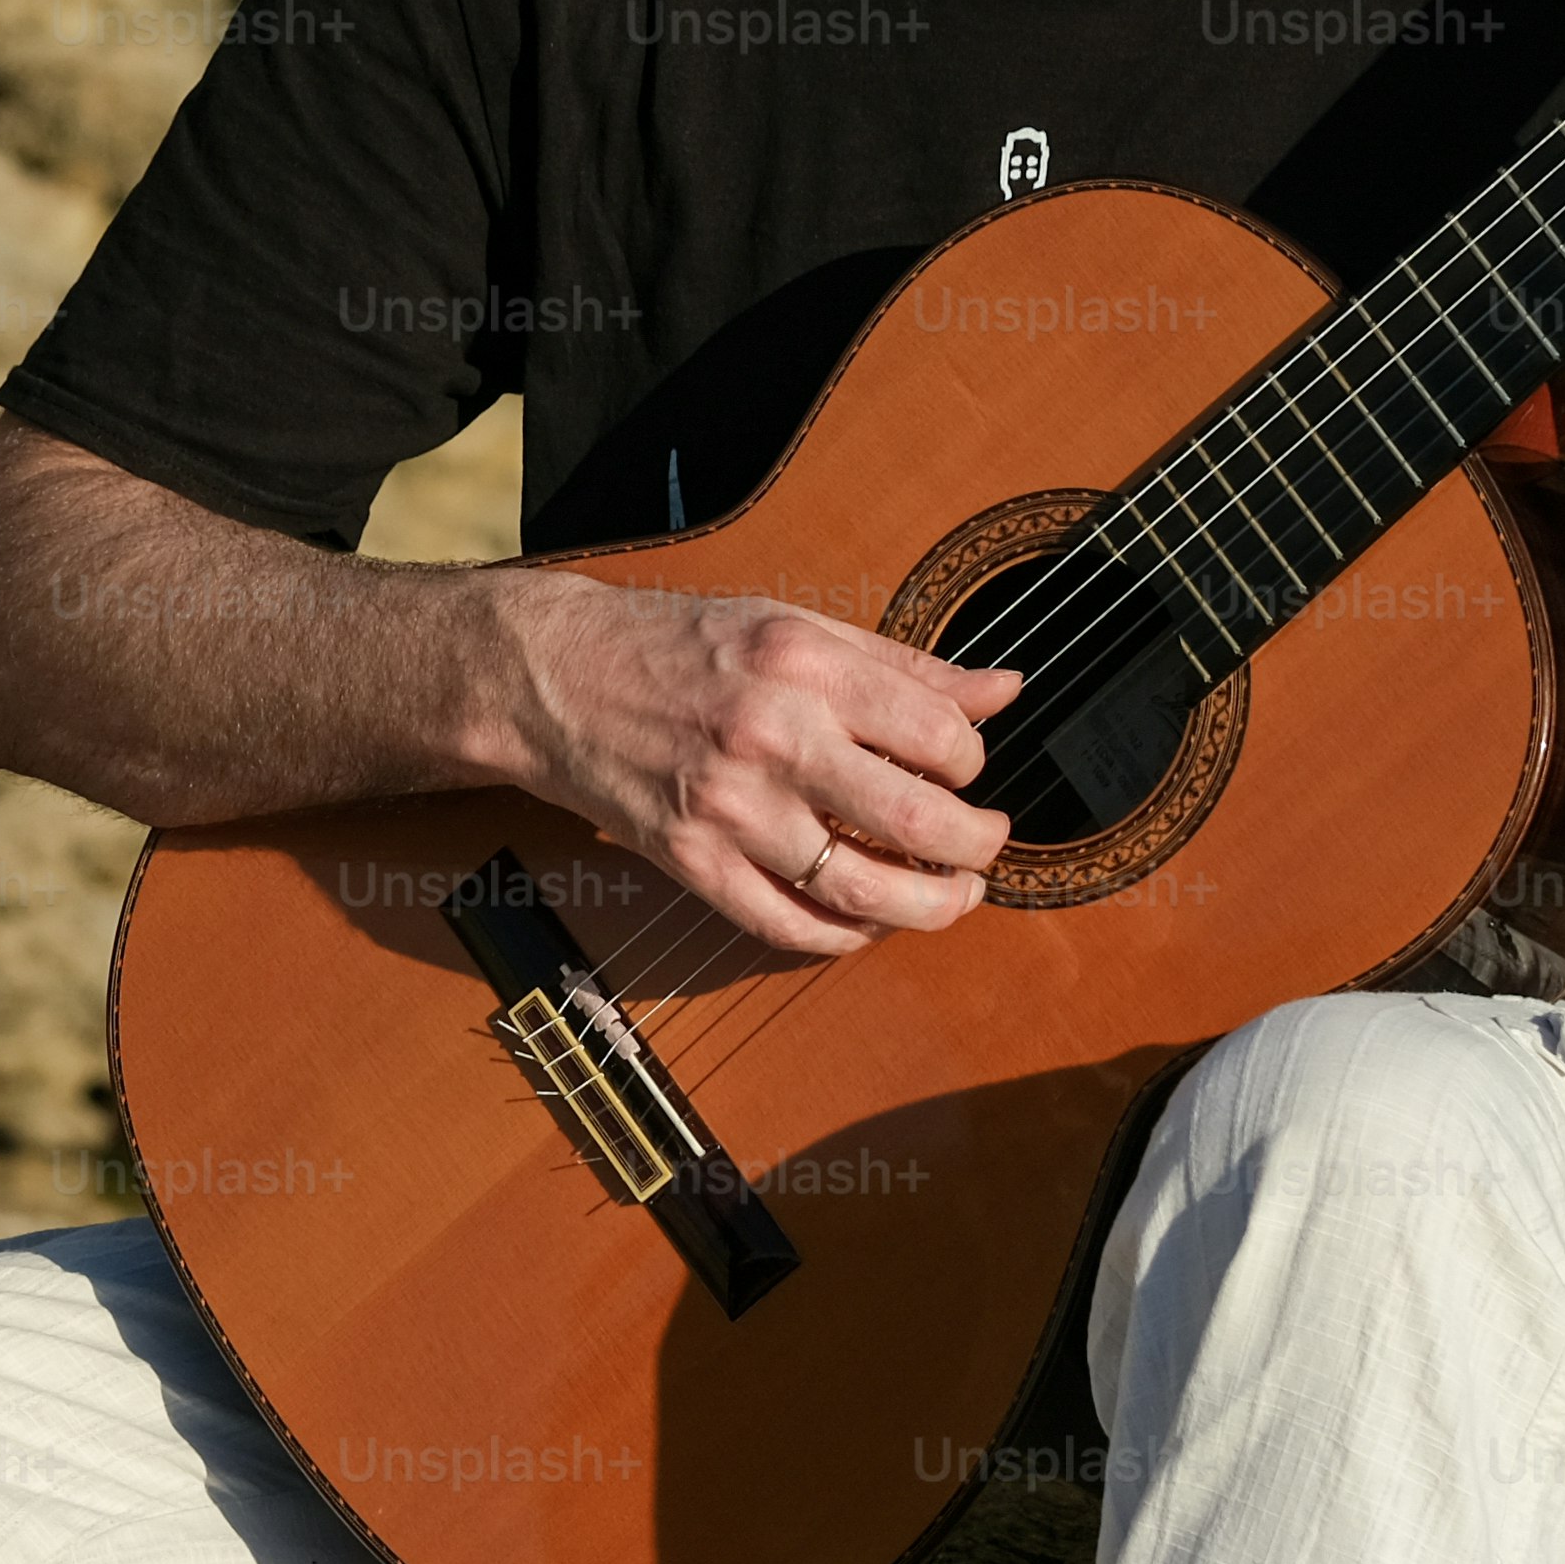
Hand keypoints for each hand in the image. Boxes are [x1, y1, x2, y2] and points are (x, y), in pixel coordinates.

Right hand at [498, 572, 1018, 955]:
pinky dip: (841, 938)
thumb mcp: (798, 626)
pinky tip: (865, 924)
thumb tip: (1006, 690)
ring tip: (952, 897)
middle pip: (917, 823)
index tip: (964, 769)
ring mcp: (728, 806)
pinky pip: (785, 924)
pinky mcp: (689, 858)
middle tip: (986, 849)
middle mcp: (771, 734)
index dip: (972, 763)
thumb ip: (906, 665)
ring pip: (861, 891)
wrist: (558, 676)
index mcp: (805, 665)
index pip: (938, 737)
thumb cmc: (683, 645)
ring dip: (927, 909)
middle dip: (977, 850)